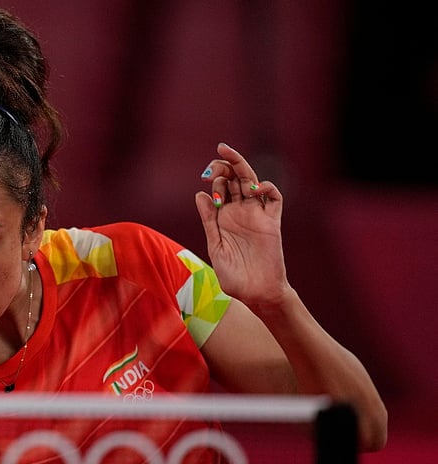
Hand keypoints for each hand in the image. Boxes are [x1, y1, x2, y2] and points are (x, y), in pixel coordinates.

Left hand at [194, 143, 290, 305]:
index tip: (205, 182)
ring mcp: (257, 215)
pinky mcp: (272, 222)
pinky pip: (273, 197)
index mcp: (224, 217)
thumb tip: (200, 194)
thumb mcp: (215, 246)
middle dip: (224, 166)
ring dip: (241, 168)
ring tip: (229, 160)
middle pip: (235, 179)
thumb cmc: (233, 276)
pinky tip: (253, 188)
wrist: (255, 294)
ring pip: (252, 181)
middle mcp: (240, 212)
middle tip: (213, 163)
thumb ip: (209, 220)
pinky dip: (266, 187)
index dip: (213, 178)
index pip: (220, 186)